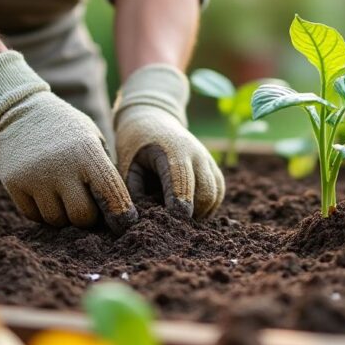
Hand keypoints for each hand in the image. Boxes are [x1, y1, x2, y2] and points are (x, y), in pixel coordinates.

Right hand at [0, 52, 137, 233]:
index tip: (123, 224)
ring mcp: (35, 177)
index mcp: (88, 153)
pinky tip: (43, 192)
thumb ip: (104, 171)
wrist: (17, 111)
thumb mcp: (92, 139)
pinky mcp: (14, 184)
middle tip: (85, 205)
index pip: (111, 196)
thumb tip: (118, 213)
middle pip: (82, 217)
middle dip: (87, 217)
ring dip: (63, 214)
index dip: (121, 216)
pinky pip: (34, 216)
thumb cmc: (65, 129)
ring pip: (57, 220)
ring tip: (62, 194)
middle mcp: (62, 167)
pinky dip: (42, 211)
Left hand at [113, 64, 224, 217]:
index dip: (180, 207)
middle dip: (192, 215)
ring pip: (215, 196)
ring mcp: (208, 160)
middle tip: (172, 226)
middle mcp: (197, 154)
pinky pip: (218, 192)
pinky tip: (189, 211)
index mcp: (174, 151)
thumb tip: (139, 221)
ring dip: (201, 212)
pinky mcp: (213, 167)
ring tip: (179, 219)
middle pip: (206, 194)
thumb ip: (133, 192)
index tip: (171, 225)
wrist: (152, 118)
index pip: (183, 183)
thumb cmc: (135, 144)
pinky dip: (207, 206)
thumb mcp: (127, 165)